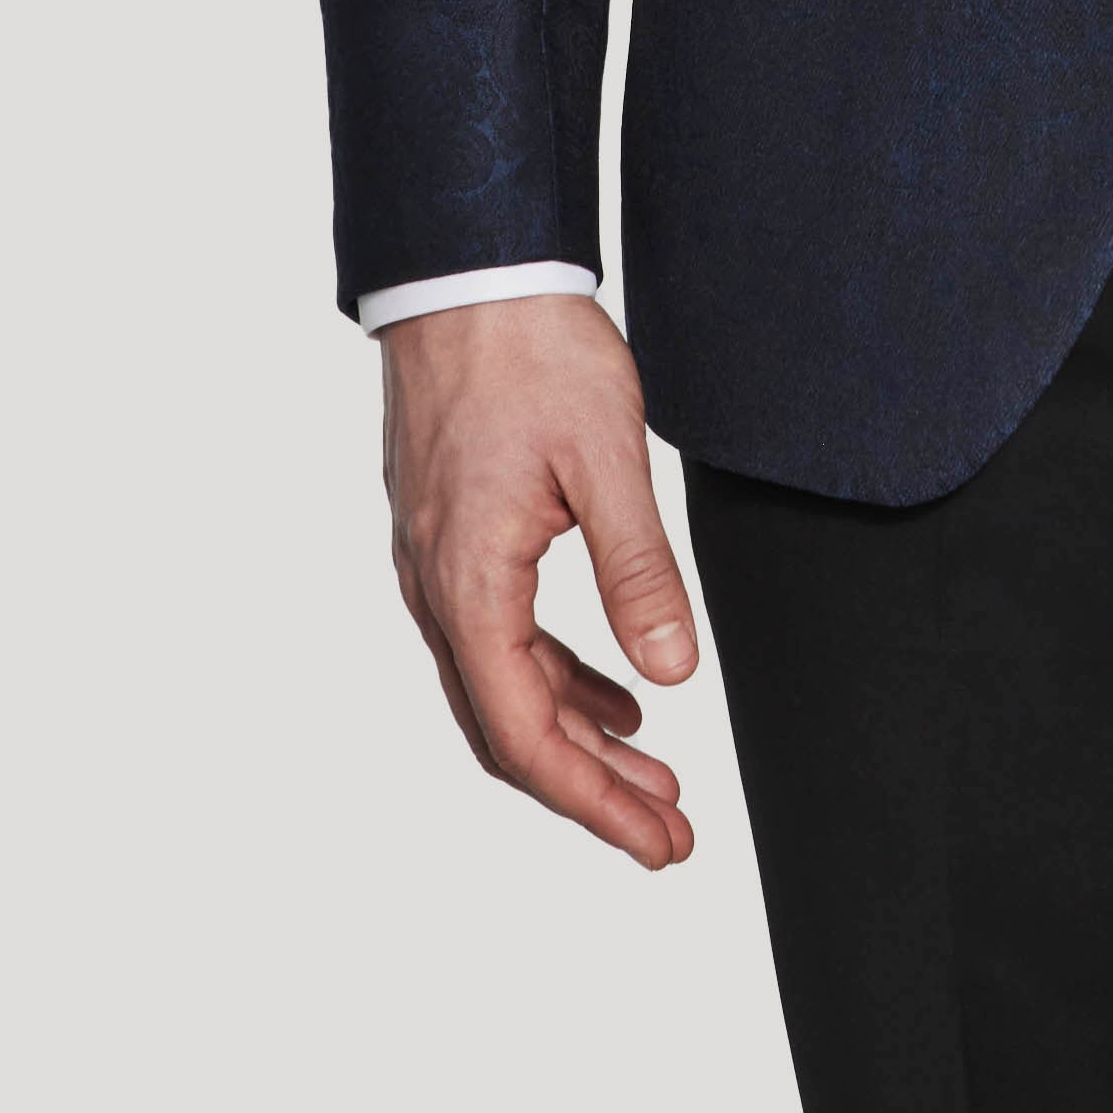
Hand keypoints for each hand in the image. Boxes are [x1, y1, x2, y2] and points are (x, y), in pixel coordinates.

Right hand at [378, 295, 700, 868]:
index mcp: (470, 582)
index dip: (593, 804)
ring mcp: (436, 562)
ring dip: (577, 738)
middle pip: (509, 729)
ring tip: (654, 771)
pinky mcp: (450, 534)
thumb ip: (639, 570)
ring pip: (502, 687)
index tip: (657, 844)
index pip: (525, 735)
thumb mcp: (606, 458)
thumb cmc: (531, 349)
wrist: (465, 269)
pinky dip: (557, 679)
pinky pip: (499, 637)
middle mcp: (437, 587)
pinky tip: (616, 689)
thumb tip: (677, 672)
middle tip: (669, 831)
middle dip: (591, 790)